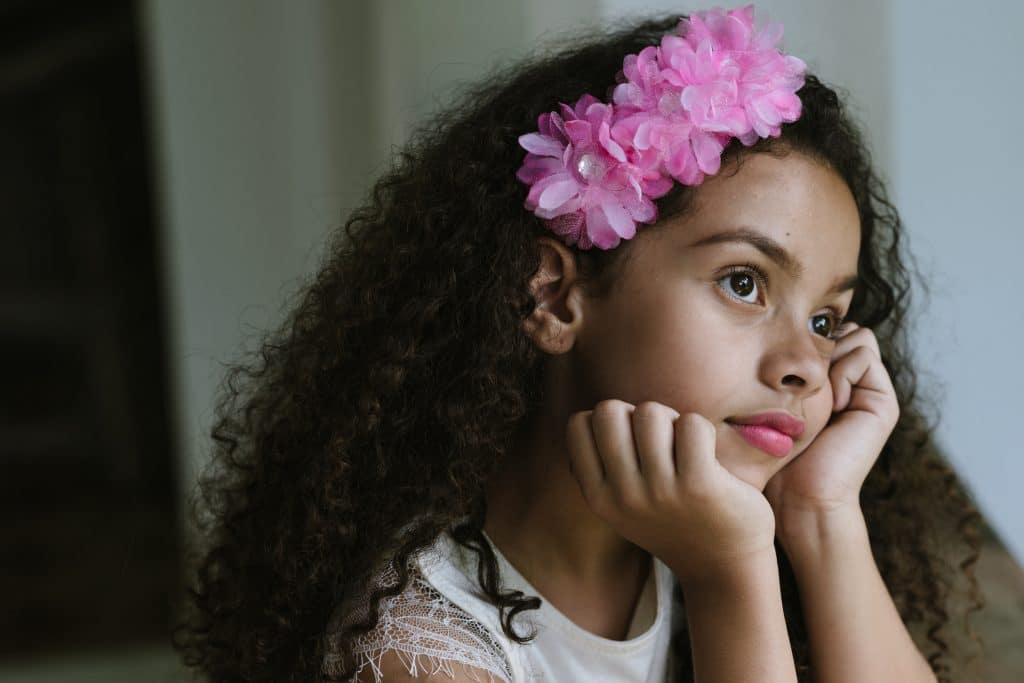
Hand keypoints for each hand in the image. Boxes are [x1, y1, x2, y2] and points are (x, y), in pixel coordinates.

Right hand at [566, 400, 776, 586]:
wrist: (725, 568)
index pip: (578, 424)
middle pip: (609, 411)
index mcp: (599, 496)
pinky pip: (691, 424)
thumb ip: (603, 467)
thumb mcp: (623, 505)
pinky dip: (701, 430)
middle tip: (661, 439)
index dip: (609, 420)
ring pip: (651, 413)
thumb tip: (587, 419)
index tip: (632, 441)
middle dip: (636, 414)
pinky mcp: (699, 485)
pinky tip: (707, 453)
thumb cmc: (675, 520)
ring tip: (684, 447)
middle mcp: (623, 495)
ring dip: (672, 421)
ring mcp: (660, 491)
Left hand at [764, 323, 899, 533]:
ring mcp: (870, 391)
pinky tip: (833, 404)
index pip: (823, 330)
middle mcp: (852, 382)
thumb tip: (771, 330)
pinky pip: (864, 355)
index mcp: (829, 381)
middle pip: (842, 327)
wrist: (801, 497)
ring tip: (818, 396)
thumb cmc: (774, 456)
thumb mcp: (769, 403)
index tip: (783, 369)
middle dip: (819, 345)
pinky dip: (843, 372)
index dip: (804, 338)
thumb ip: (778, 370)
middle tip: (803, 383)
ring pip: (856, 335)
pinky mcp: (883, 401)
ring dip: (830, 358)